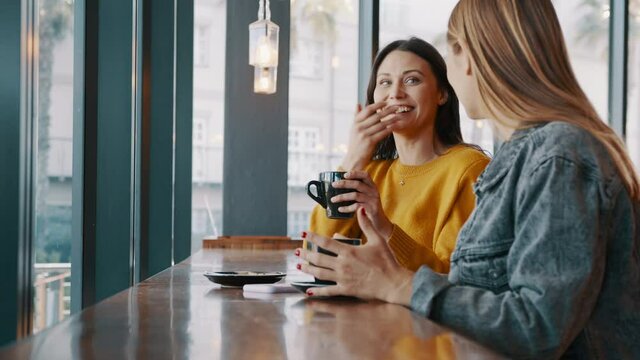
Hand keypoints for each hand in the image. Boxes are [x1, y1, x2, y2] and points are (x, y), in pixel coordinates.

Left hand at [296, 207, 413, 304]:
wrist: (392, 283)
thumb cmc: (387, 261)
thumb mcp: (377, 240)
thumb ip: (367, 225)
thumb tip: (360, 209)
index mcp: (349, 251)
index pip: (326, 242)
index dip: (313, 237)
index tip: (303, 234)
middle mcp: (342, 264)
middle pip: (318, 258)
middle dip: (306, 253)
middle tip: (296, 251)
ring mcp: (343, 278)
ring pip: (320, 273)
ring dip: (308, 268)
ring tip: (299, 265)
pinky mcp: (346, 289)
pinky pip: (328, 290)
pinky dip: (317, 291)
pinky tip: (309, 290)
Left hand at [330, 170, 393, 239]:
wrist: (380, 223)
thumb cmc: (369, 209)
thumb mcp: (366, 197)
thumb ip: (358, 191)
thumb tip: (340, 186)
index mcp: (372, 186)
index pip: (365, 175)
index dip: (355, 173)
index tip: (344, 175)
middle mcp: (373, 191)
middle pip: (358, 184)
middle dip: (344, 184)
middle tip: (333, 185)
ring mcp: (373, 200)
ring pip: (355, 195)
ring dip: (342, 197)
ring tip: (333, 199)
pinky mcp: (371, 209)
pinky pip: (356, 206)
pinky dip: (347, 208)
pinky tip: (340, 209)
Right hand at [341, 102, 401, 170]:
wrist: (353, 158)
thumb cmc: (355, 143)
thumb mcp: (353, 128)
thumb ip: (356, 116)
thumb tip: (358, 104)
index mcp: (356, 122)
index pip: (367, 110)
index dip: (377, 105)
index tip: (386, 102)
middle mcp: (359, 127)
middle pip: (376, 116)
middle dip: (388, 110)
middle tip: (396, 107)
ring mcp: (364, 134)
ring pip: (381, 124)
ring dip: (391, 119)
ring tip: (399, 116)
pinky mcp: (370, 142)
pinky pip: (382, 133)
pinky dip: (390, 129)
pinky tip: (395, 126)